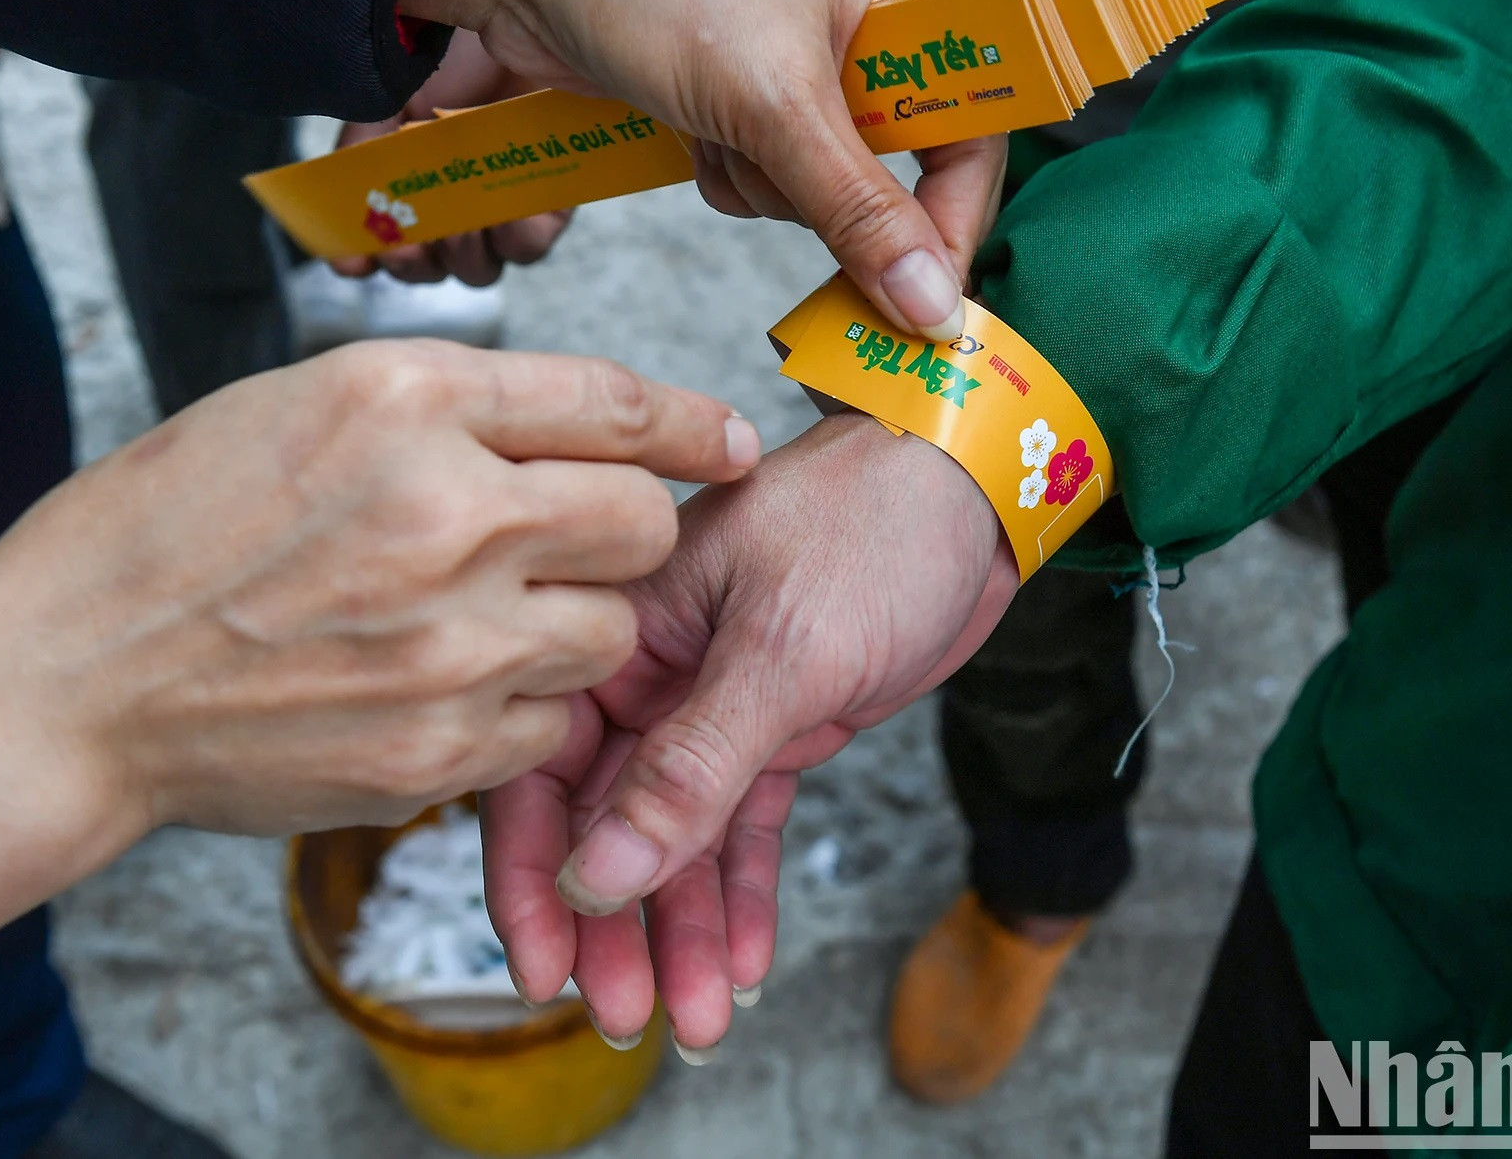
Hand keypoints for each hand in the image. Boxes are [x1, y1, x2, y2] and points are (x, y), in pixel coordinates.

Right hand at [0, 342, 760, 941]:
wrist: (68, 683)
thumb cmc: (163, 533)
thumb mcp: (293, 406)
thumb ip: (441, 408)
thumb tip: (569, 424)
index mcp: (405, 401)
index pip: (611, 400)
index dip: (687, 422)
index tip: (725, 439)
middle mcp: (447, 513)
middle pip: (644, 521)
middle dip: (630, 528)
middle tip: (578, 540)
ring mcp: (451, 641)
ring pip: (612, 630)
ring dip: (575, 623)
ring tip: (484, 621)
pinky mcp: (440, 747)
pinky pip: (551, 723)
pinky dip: (521, 709)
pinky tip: (444, 689)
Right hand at [331, 32, 571, 285]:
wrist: (521, 17)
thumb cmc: (453, 55)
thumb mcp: (389, 100)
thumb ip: (358, 156)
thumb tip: (334, 216)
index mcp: (408, 179)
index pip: (380, 241)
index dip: (362, 258)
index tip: (353, 260)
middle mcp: (454, 200)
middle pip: (428, 268)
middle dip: (412, 262)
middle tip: (412, 236)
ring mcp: (500, 204)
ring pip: (476, 268)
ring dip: (459, 254)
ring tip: (461, 217)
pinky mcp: (549, 201)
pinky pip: (528, 247)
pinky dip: (511, 237)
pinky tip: (503, 209)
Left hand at [402, 0, 1007, 340]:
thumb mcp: (772, 97)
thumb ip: (859, 211)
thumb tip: (930, 305)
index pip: (977, 120)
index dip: (951, 214)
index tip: (926, 295)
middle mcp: (868, 12)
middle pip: (897, 163)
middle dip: (821, 184)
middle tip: (774, 159)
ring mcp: (800, 56)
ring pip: (821, 184)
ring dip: (760, 178)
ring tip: (713, 118)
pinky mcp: (739, 90)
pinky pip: (763, 175)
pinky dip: (723, 169)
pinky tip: (687, 126)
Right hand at [484, 414, 1012, 1052]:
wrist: (977, 490)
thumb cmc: (873, 523)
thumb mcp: (781, 648)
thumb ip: (690, 766)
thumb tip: (599, 873)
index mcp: (620, 628)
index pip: (543, 766)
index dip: (535, 873)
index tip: (544, 967)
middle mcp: (650, 673)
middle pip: (607, 823)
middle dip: (615, 926)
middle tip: (626, 1016)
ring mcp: (713, 705)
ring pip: (679, 841)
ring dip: (684, 930)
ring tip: (697, 1020)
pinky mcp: (778, 729)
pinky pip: (744, 830)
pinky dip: (745, 895)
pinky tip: (745, 962)